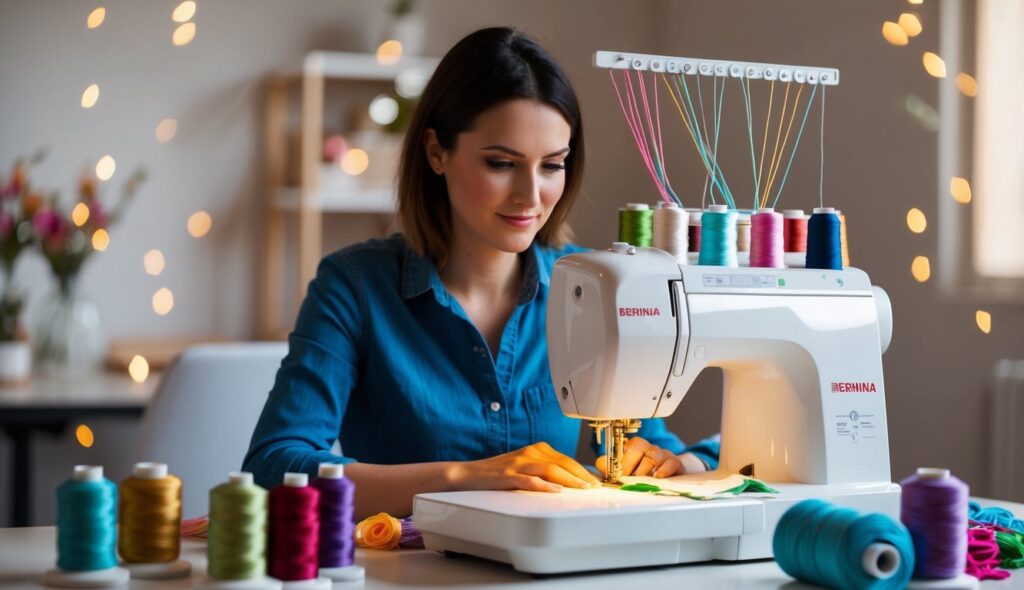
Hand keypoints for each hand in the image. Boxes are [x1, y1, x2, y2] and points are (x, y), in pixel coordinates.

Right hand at [445, 442, 600, 492]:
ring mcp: (518, 463)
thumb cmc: (497, 474)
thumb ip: (545, 470)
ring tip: (583, 489)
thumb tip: (570, 482)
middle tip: (595, 487)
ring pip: (550, 469)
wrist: (467, 475)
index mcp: (536, 449)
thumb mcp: (525, 467)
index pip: (566, 459)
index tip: (596, 481)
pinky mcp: (508, 476)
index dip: (583, 470)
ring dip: (569, 480)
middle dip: (582, 475)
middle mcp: (530, 453)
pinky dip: (544, 486)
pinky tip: (555, 491)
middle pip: (562, 462)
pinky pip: (529, 480)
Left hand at [595, 436, 706, 477]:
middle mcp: (650, 448)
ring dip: (646, 469)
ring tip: (641, 480)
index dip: (624, 460)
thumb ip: (610, 467)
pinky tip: (657, 477)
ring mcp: (664, 455)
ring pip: (654, 455)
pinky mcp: (675, 464)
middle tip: (629, 480)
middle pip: (641, 448)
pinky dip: (664, 469)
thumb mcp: (624, 470)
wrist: (666, 478)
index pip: (629, 446)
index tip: (619, 475)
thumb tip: (601, 463)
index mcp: (636, 447)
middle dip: (633, 466)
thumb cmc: (643, 473)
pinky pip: (671, 462)